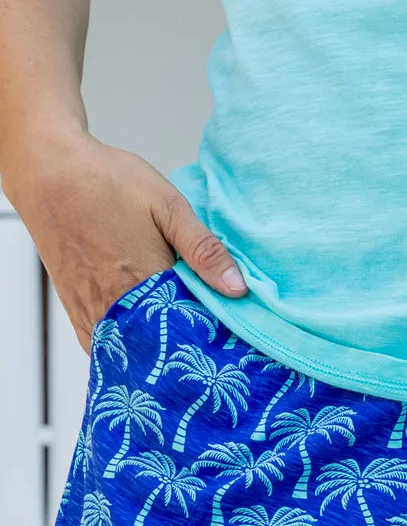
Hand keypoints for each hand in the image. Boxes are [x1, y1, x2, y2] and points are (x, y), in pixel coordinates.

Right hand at [5, 131, 246, 350]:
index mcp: (146, 281)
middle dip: (189, 343)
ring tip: (183, 334)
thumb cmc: (110, 183)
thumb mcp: (168, 206)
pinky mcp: (75, 312)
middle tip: (212, 336)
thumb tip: (238, 290)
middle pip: (163, 345)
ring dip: (159, 347)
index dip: (215, 331)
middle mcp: (116, 306)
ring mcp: (92, 313)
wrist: (50, 175)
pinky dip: (129, 347)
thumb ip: (203, 250)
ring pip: (134, 351)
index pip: (192, 327)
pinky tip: (147, 336)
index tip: (234, 331)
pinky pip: (105, 348)